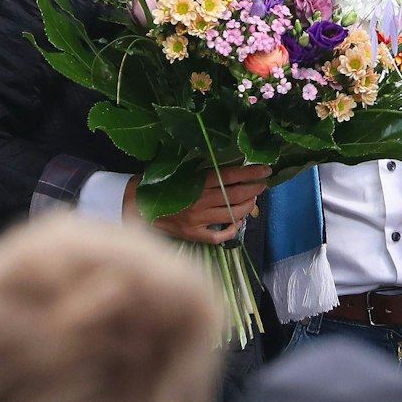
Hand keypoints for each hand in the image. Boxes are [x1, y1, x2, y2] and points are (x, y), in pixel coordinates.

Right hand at [131, 165, 271, 244]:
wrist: (136, 205)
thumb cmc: (161, 184)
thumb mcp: (181, 170)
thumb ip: (203, 169)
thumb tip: (232, 165)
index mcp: (196, 182)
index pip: (231, 175)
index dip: (251, 172)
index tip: (266, 170)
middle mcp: (200, 201)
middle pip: (236, 195)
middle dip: (254, 189)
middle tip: (262, 185)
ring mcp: (197, 220)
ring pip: (233, 214)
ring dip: (248, 207)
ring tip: (253, 201)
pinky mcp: (192, 235)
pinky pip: (219, 236)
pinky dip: (232, 229)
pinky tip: (237, 222)